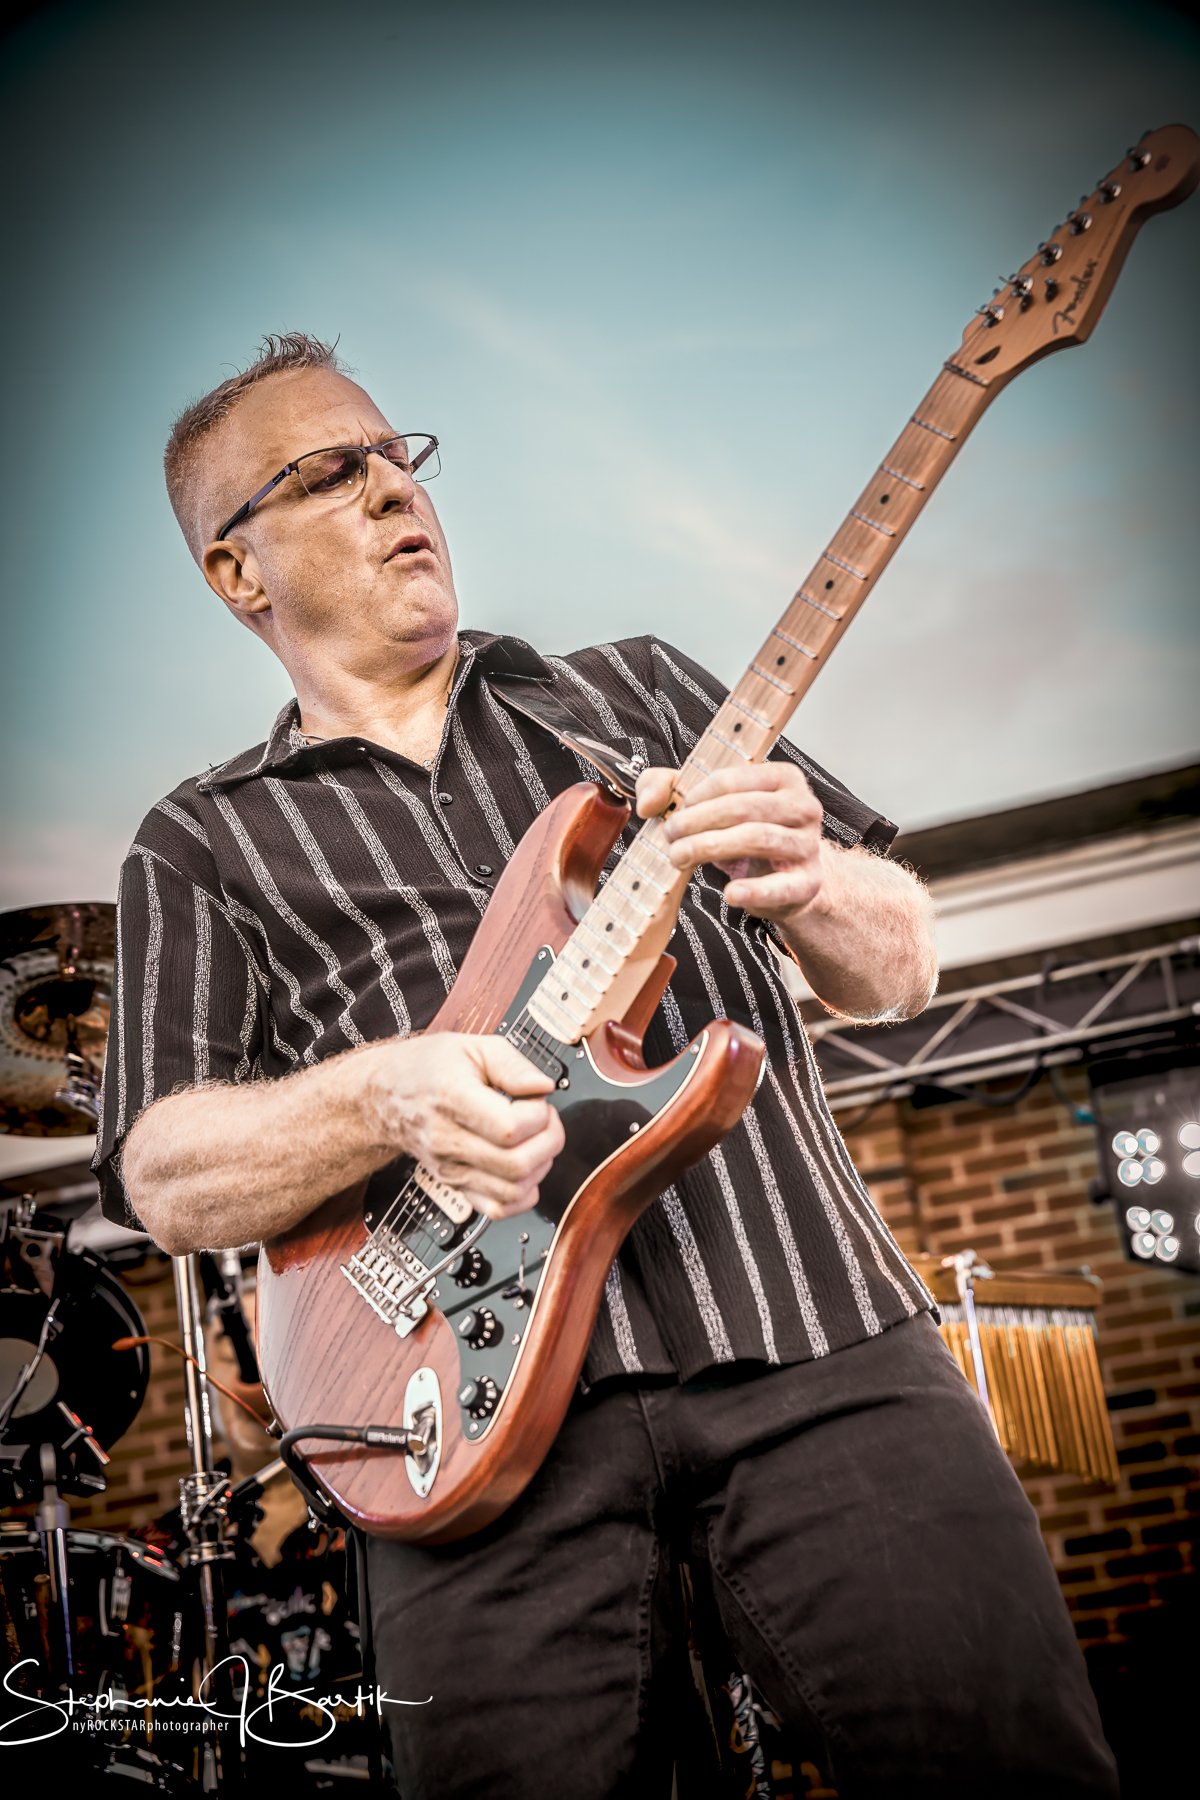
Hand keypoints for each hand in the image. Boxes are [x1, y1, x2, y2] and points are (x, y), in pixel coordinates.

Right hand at [368, 1035, 565, 1221]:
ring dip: (539, 1167)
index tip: (536, 1098)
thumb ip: (513, 1064)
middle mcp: (447, 1140)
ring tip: (535, 1139)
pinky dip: (522, 1195)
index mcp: (452, 1099)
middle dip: (548, 1141)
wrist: (385, 1096)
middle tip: (545, 1118)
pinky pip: (497, 1209)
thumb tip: (543, 1087)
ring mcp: (450, 1168)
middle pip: (517, 1165)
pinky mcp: (455, 1185)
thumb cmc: (426, 1068)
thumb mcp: (472, 1046)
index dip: (538, 1114)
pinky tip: (524, 1167)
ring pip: (511, 1192)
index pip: (510, 1128)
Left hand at [636, 762, 825, 922]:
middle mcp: (803, 807)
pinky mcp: (808, 883)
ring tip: (681, 858)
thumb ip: (667, 786)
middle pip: (745, 808)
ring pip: (759, 839)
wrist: (786, 880)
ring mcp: (808, 846)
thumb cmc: (745, 834)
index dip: (698, 796)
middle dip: (699, 822)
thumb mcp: (707, 804)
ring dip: (712, 848)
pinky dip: (754, 891)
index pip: (734, 779)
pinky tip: (730, 894)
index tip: (677, 812)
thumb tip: (648, 803)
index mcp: (783, 778)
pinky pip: (782, 886)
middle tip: (670, 837)